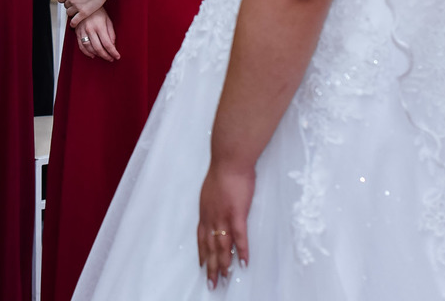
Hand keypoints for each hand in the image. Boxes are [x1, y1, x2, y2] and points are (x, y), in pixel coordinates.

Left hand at [58, 0, 112, 26]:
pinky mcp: (84, 13)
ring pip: (69, 13)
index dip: (64, 0)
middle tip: (75, 5)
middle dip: (70, 6)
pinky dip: (73, 23)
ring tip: (76, 12)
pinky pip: (75, 20)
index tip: (67, 1)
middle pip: (65, 6)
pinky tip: (74, 24)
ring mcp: (77, 6)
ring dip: (72, 13)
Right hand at [75, 8, 119, 61]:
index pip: (107, 44)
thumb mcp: (108, 20)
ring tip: (103, 56)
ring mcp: (83, 31)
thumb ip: (111, 33)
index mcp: (99, 26)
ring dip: (97, 55)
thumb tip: (112, 44)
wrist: (85, 3)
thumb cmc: (98, 10)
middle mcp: (90, 29)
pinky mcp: (77, 32)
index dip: (113, 52)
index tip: (117, 56)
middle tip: (110, 58)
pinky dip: (86, 52)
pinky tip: (92, 54)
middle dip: (106, 56)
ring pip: (89, 48)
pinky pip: (81, 45)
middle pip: (98, 48)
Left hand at [197, 158, 254, 287]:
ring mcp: (223, 216)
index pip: (201, 237)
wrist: (230, 160)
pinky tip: (243, 263)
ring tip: (225, 279)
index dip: (202, 253)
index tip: (202, 266)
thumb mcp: (213, 189)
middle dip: (211, 266)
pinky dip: (241, 251)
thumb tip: (217, 205)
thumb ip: (214, 200)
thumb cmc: (224, 171)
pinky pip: (239, 237)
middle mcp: (211, 217)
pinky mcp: (237, 213)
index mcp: (205, 211)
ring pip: (222, 246)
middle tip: (212, 283)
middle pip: (210, 247)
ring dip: (224, 264)